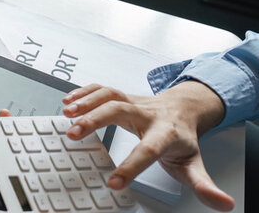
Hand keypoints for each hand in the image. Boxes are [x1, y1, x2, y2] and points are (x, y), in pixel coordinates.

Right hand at [62, 82, 233, 210]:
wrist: (183, 108)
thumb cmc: (182, 137)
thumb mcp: (194, 164)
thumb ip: (204, 185)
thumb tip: (222, 203)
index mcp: (164, 133)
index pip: (147, 150)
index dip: (131, 166)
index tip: (113, 182)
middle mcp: (146, 113)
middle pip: (119, 111)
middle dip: (95, 120)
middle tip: (74, 134)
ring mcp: (133, 102)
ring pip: (109, 95)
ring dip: (86, 102)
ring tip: (67, 115)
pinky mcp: (122, 96)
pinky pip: (101, 89)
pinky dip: (84, 93)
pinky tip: (69, 103)